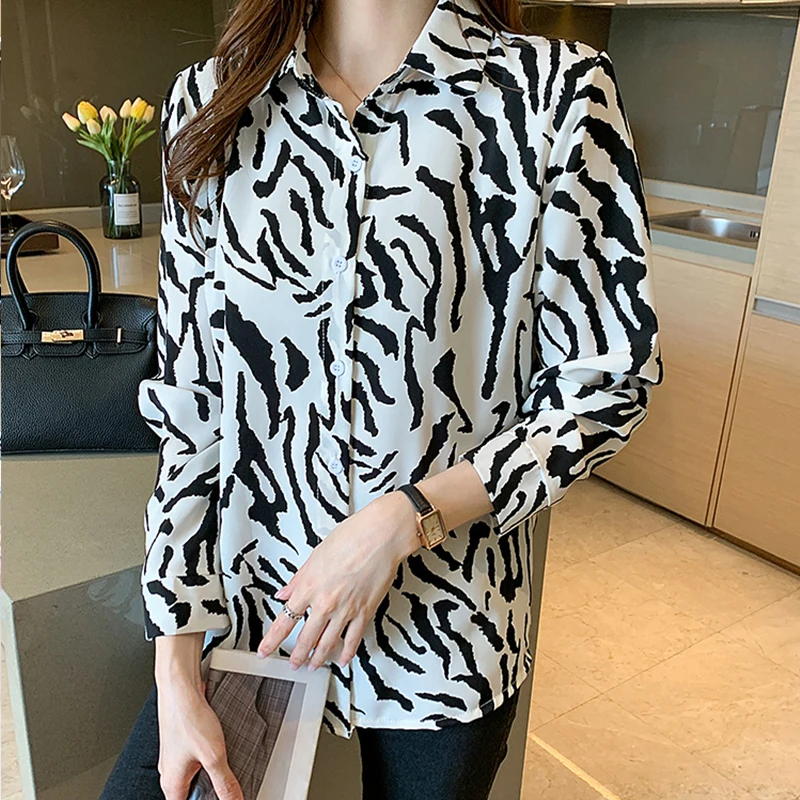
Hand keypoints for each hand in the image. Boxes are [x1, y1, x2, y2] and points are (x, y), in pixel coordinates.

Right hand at [155, 636, 243, 799]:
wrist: (179, 687)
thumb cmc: (187, 717)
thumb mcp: (213, 755)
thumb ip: (225, 782)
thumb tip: (235, 799)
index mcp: (172, 784)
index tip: (222, 796)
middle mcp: (170, 772)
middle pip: (193, 792)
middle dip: (211, 789)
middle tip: (227, 781)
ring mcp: (175, 756)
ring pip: (195, 773)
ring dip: (210, 770)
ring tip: (225, 761)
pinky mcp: (182, 741)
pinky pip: (195, 756)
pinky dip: (208, 755)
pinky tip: (220, 744)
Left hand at [257, 490, 421, 669]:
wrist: (381, 536)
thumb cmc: (352, 537)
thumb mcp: (316, 555)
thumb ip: (298, 578)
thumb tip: (285, 592)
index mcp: (309, 586)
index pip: (284, 620)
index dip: (272, 640)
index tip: (264, 651)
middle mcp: (325, 602)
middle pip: (305, 638)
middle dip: (296, 655)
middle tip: (292, 664)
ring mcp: (345, 610)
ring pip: (327, 643)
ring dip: (318, 659)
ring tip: (312, 666)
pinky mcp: (365, 612)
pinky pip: (353, 639)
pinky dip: (346, 653)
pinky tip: (342, 659)